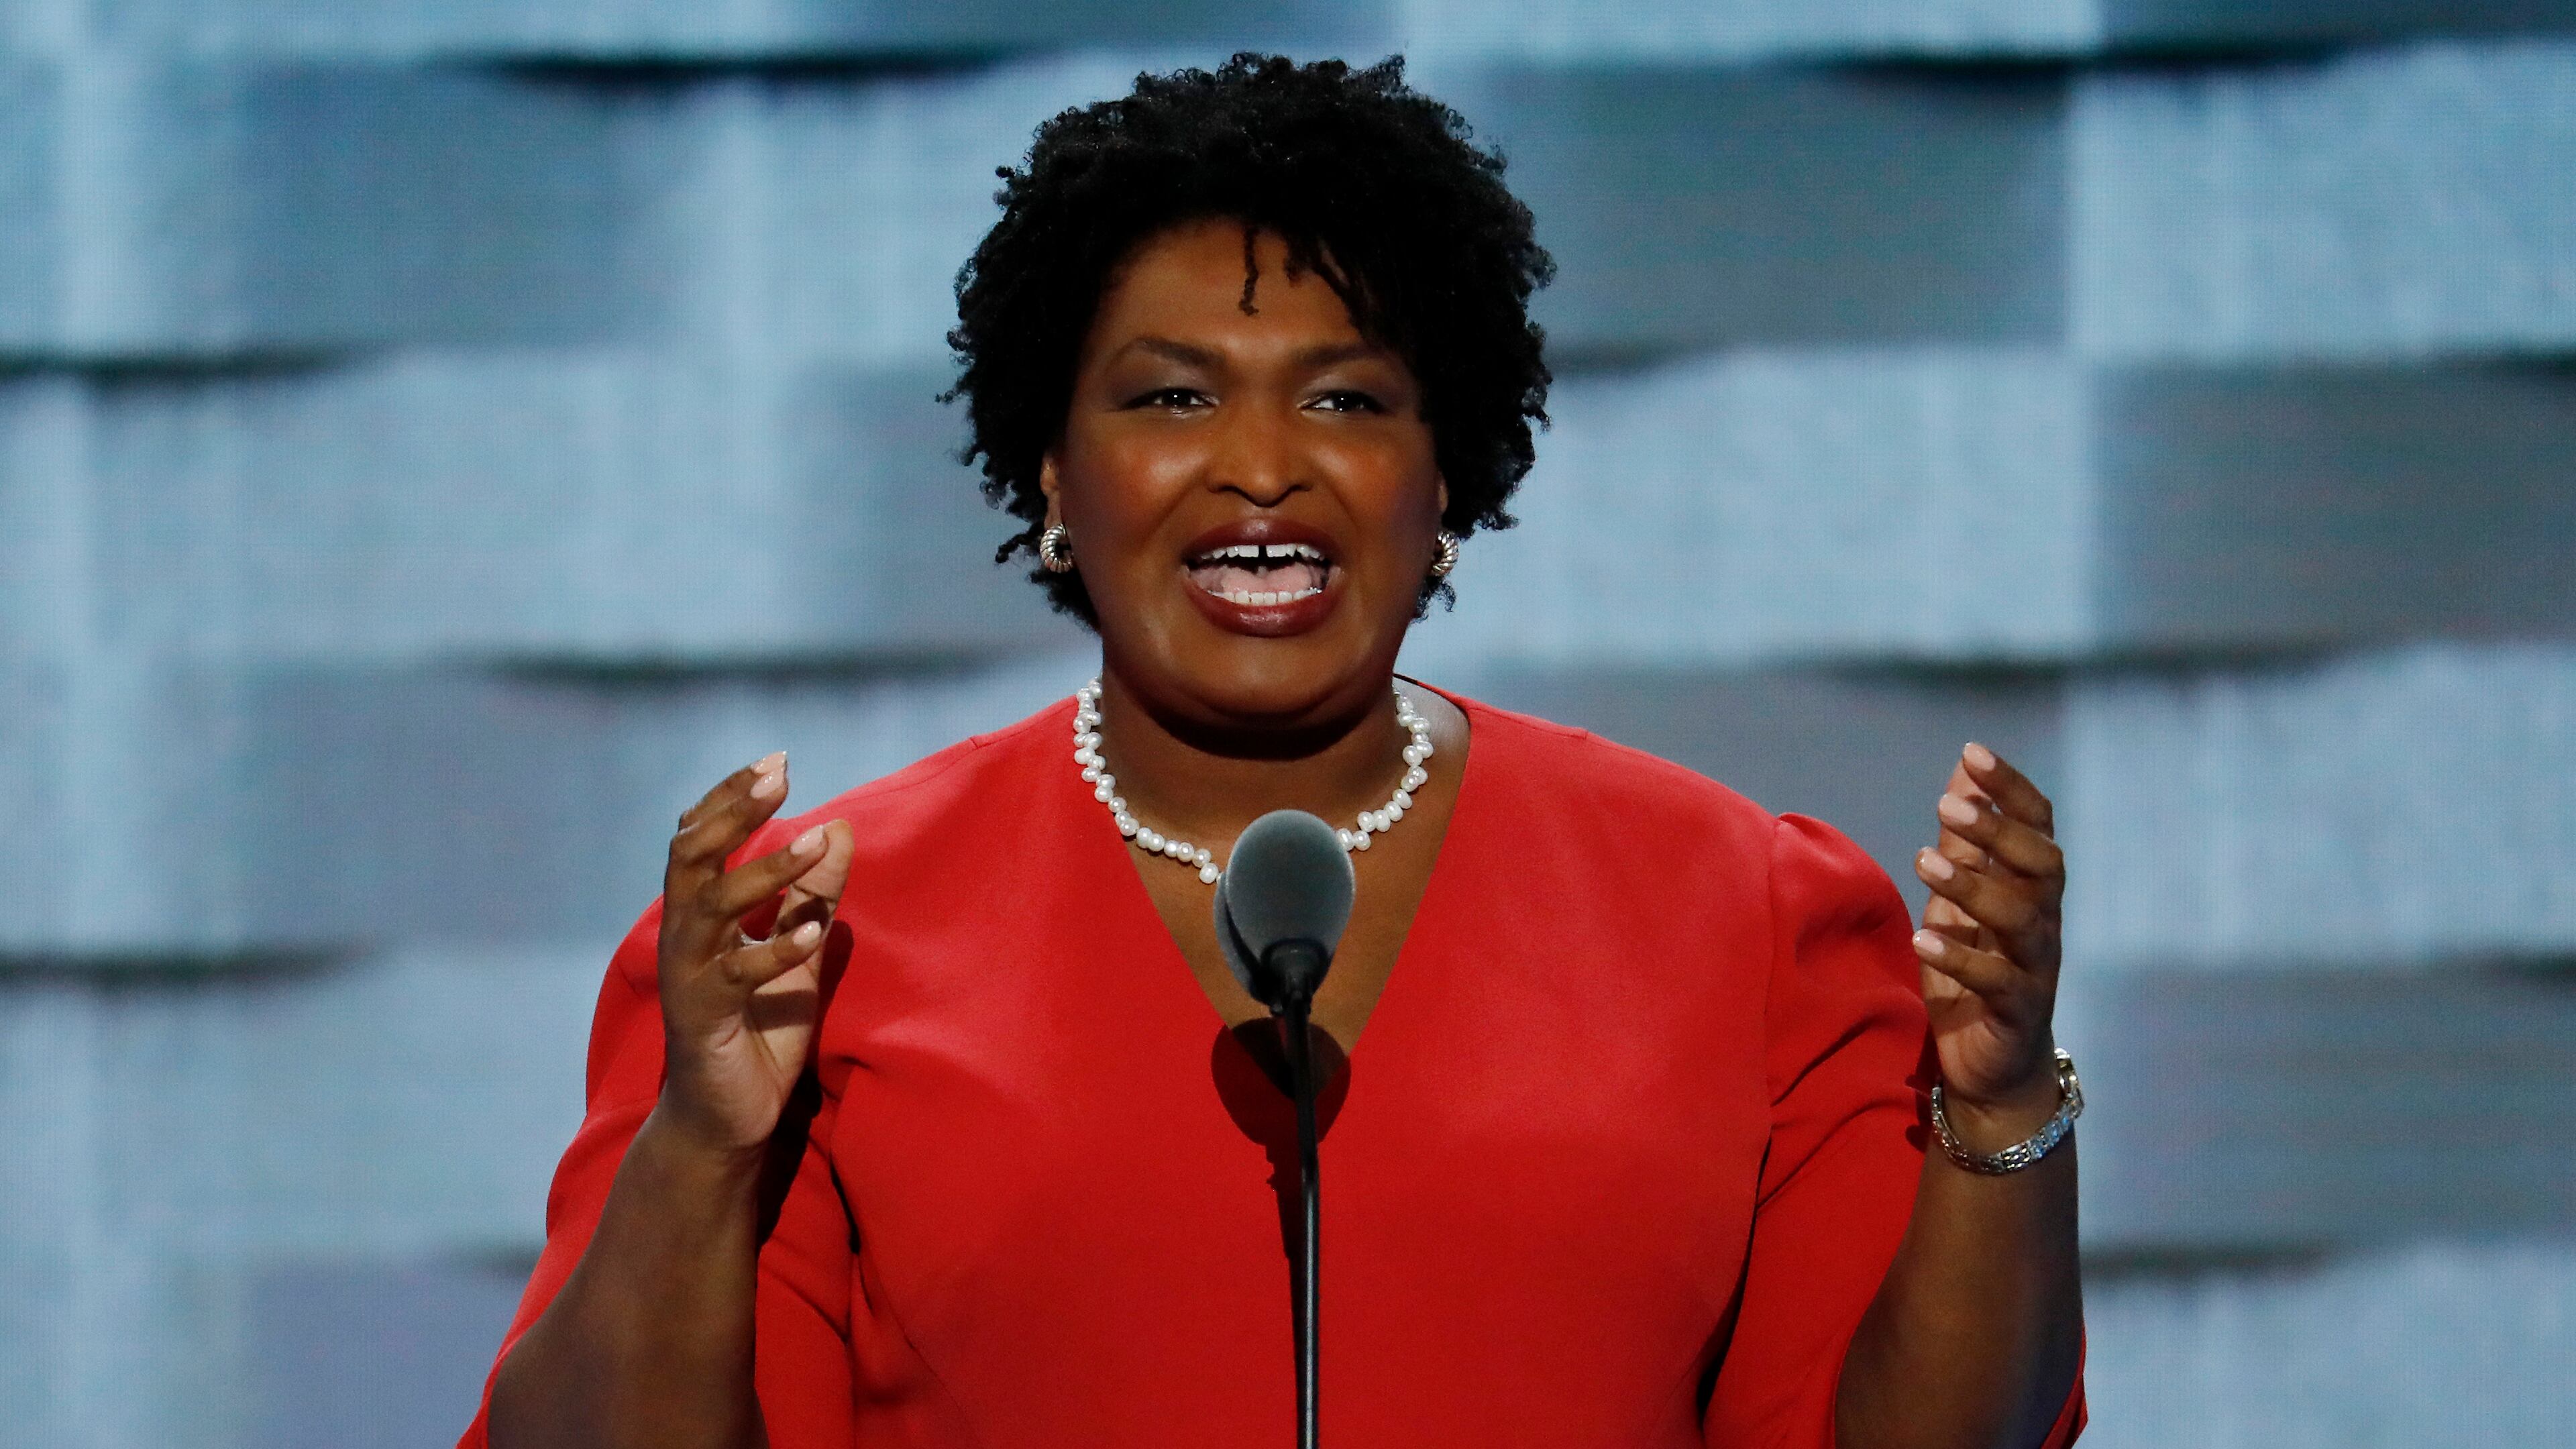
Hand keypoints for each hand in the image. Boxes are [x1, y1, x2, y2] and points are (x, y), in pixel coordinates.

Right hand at [653, 752, 853, 1157]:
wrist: (727, 1118)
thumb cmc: (757, 1032)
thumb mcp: (799, 953)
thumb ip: (812, 896)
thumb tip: (840, 829)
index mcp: (701, 916)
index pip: (700, 838)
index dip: (731, 797)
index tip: (777, 761)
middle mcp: (684, 937)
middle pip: (692, 855)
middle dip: (733, 812)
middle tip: (779, 776)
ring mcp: (688, 977)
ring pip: (708, 906)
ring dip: (763, 870)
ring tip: (814, 843)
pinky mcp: (702, 1020)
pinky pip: (734, 976)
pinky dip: (775, 951)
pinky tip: (813, 934)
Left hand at [1910, 743, 2064, 1129]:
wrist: (1993, 1065)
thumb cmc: (1976, 970)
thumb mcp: (1960, 898)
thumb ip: (1963, 840)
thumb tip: (1961, 768)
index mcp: (2032, 889)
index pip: (2038, 826)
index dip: (2011, 789)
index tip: (1973, 752)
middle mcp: (2044, 922)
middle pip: (2041, 864)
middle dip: (1998, 831)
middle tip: (1948, 806)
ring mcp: (2036, 967)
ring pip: (2022, 918)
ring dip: (1972, 886)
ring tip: (1923, 860)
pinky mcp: (2018, 1010)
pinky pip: (1997, 981)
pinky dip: (1961, 958)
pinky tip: (1923, 939)